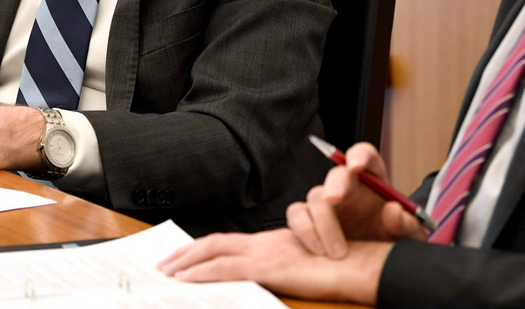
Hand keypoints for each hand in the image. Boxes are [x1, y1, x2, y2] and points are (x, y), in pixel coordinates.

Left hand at [158, 227, 390, 303]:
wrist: (359, 266)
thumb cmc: (340, 271)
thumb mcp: (304, 270)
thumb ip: (281, 272)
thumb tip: (260, 283)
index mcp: (272, 243)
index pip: (229, 243)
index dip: (204, 249)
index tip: (184, 257)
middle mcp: (264, 242)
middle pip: (215, 242)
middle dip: (186, 253)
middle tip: (165, 263)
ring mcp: (265, 252)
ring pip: (213, 251)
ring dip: (187, 261)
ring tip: (167, 272)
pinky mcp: (267, 266)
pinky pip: (225, 268)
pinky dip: (201, 273)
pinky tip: (187, 280)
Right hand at [298, 143, 430, 251]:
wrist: (375, 264)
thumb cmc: (392, 240)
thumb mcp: (408, 235)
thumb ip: (406, 223)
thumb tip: (393, 210)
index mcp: (373, 180)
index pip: (365, 155)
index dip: (359, 155)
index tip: (356, 165)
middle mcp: (347, 187)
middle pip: (336, 175)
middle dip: (334, 185)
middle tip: (333, 200)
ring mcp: (326, 203)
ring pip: (315, 197)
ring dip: (322, 223)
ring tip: (337, 253)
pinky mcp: (310, 220)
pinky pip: (297, 216)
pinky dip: (303, 231)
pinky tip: (317, 250)